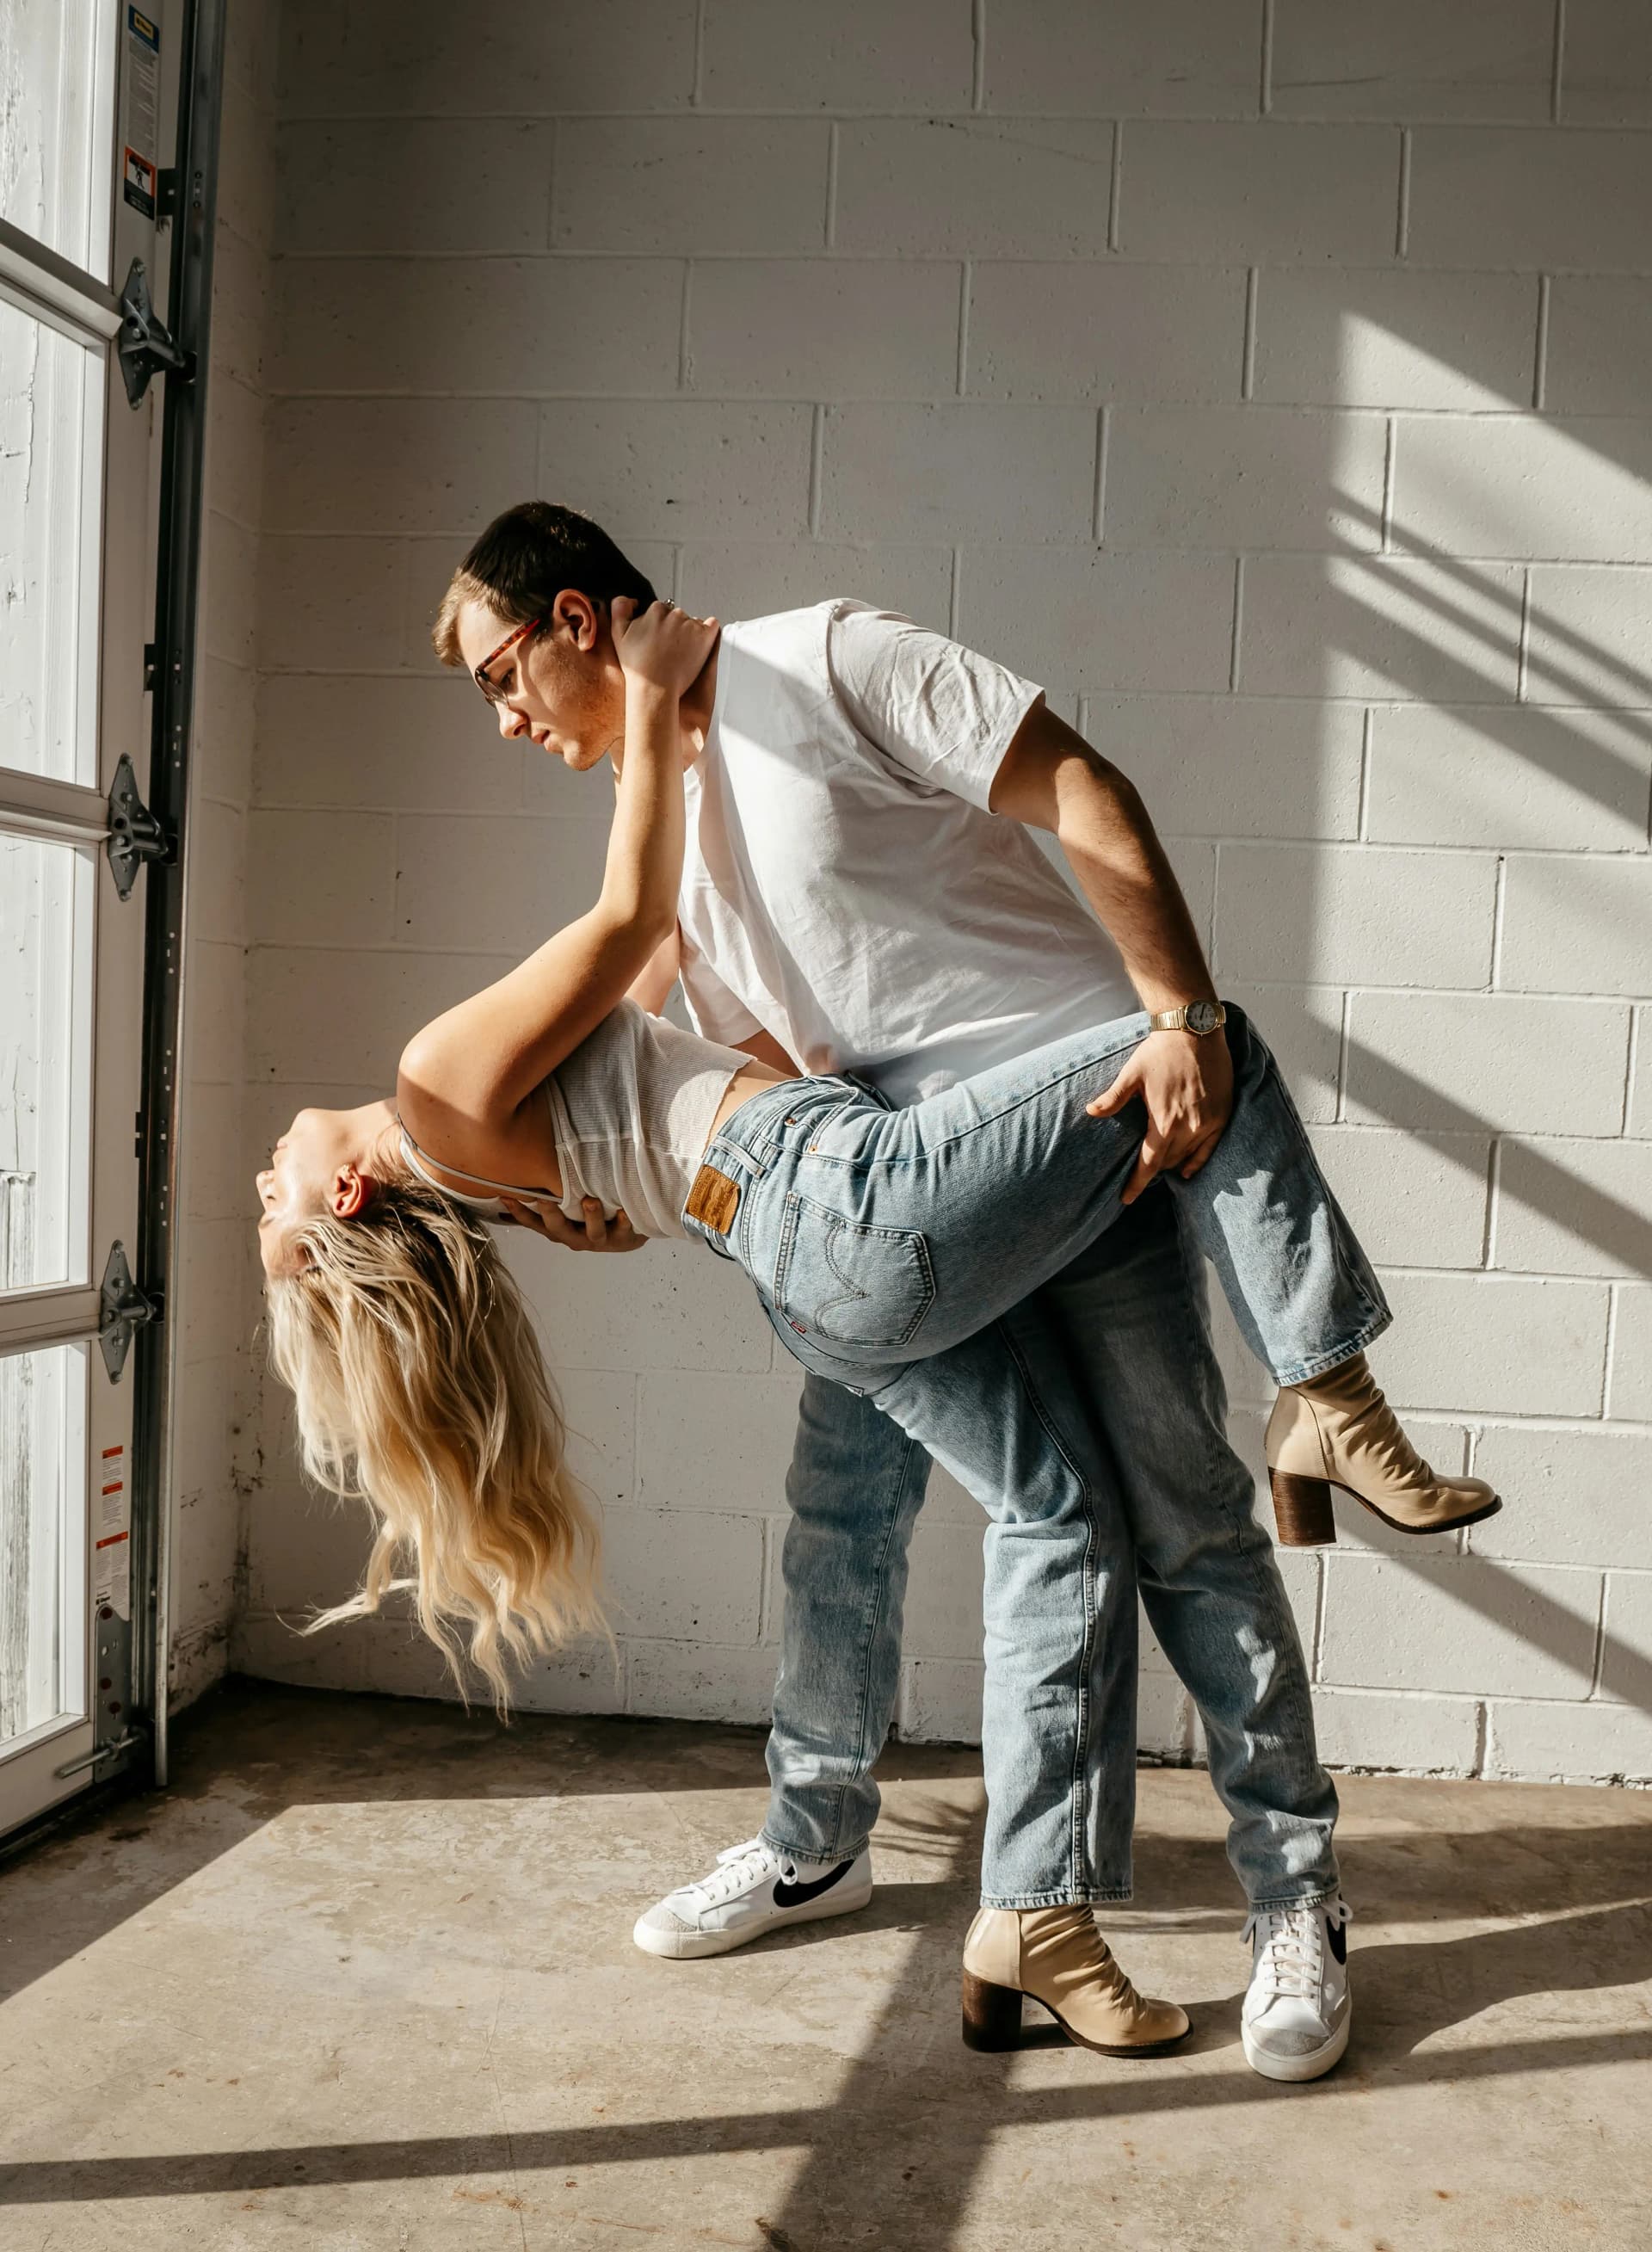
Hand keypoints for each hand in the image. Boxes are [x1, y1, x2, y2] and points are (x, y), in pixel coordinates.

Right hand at [497, 1193, 647, 1252]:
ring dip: (591, 1217)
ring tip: (590, 1201)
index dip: (520, 1213)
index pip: (534, 1223)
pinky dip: (624, 1222)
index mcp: (559, 1231)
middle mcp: (576, 1238)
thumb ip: (540, 1205)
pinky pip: (625, 1231)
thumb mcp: (564, 1214)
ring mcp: (600, 1240)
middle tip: (543, 1198)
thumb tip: (506, 1194)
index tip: (506, 1196)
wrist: (627, 1236)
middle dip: (551, 1215)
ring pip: (593, 1233)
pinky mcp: (623, 1238)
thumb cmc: (590, 1220)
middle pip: (559, 1230)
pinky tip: (623, 1212)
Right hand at [610, 596, 717, 699]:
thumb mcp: (618, 635)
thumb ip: (620, 609)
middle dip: (674, 629)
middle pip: (677, 616)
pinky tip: (700, 644)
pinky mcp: (705, 637)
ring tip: (680, 654)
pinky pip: (712, 625)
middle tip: (669, 649)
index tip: (658, 640)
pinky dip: (709, 632)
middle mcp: (674, 614)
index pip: (661, 611)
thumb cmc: (638, 668)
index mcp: (655, 611)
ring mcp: (691, 625)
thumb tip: (630, 599)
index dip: (659, 626)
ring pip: (693, 622)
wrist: (655, 689)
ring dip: (689, 633)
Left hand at [1086, 1028, 1233, 1204]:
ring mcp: (1208, 1123)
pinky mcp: (1222, 1116)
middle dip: (1151, 1171)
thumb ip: (1113, 1098)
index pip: (1149, 1164)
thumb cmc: (1160, 1052)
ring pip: (1186, 1158)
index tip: (1126, 1199)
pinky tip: (1185, 1171)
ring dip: (1170, 1164)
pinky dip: (1196, 1162)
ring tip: (1157, 1168)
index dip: (1136, 1183)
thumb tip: (1091, 1111)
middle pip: (1166, 1162)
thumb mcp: (1132, 1074)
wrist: (1195, 1031)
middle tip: (1137, 1176)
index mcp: (1164, 1121)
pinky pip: (1209, 1150)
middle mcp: (1188, 1128)